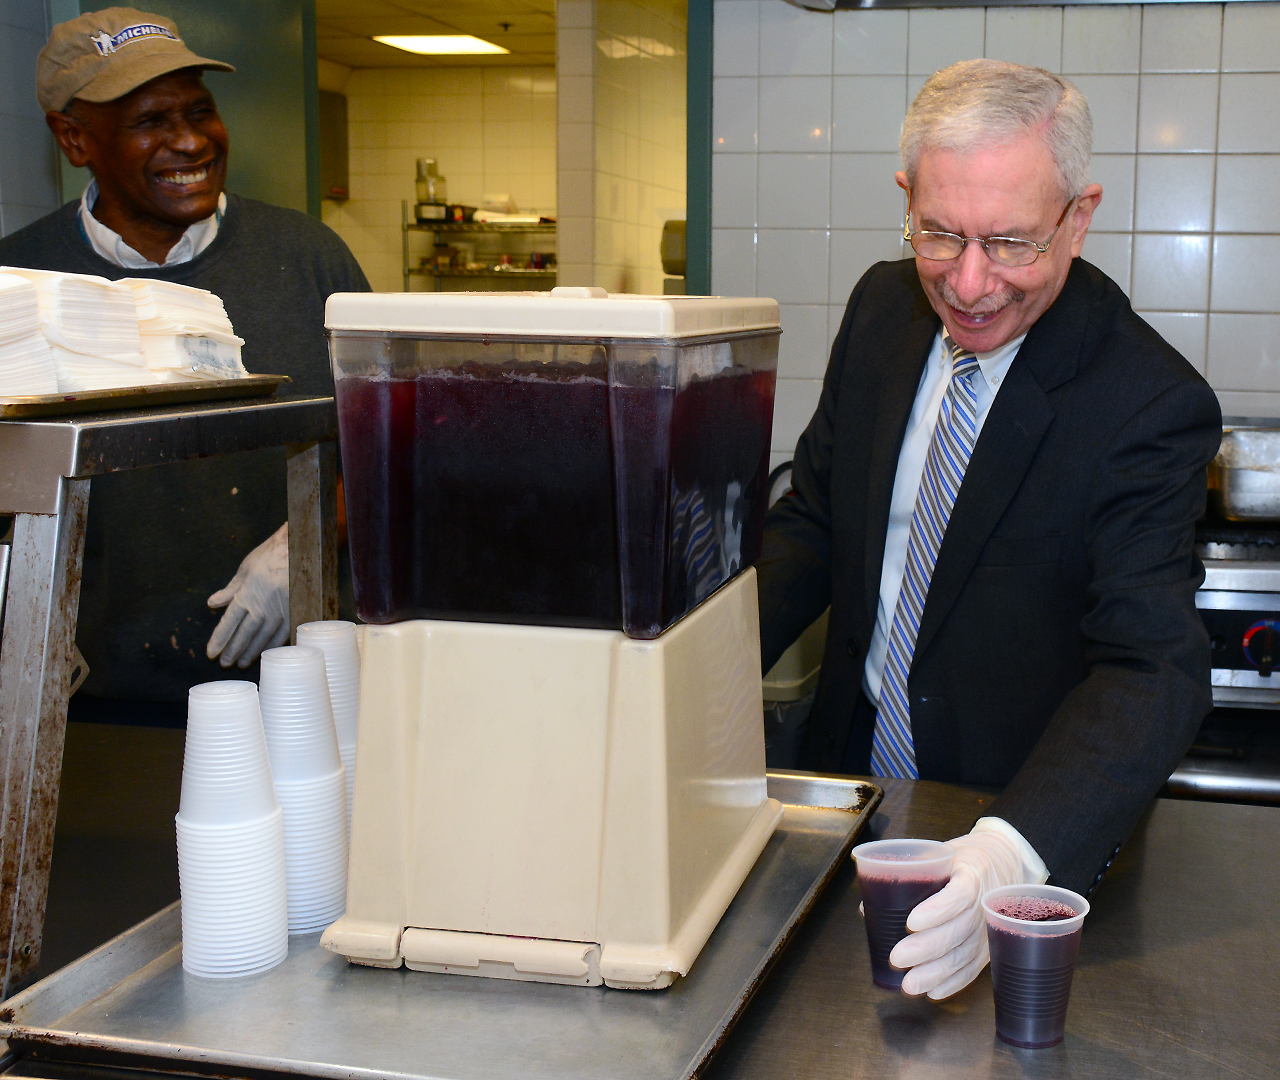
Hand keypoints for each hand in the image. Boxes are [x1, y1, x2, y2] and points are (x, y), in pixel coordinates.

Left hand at [206, 523, 288, 667]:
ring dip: (252, 652)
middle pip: (244, 635)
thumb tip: (212, 604)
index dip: (219, 640)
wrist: (298, 549)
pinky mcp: (294, 611)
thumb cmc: (269, 556)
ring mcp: (279, 611)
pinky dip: (273, 645)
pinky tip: (267, 653)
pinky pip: (282, 633)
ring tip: (242, 663)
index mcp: (246, 595)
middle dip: (233, 651)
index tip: (211, 653)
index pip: (228, 623)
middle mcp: (261, 607)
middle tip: (225, 664)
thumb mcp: (244, 569)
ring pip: (263, 638)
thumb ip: (229, 589)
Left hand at [888, 819, 1046, 999]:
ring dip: (935, 972)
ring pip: (962, 955)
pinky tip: (933, 992)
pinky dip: (952, 983)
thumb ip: (908, 877)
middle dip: (925, 948)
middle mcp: (984, 907)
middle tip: (897, 958)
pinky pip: (972, 969)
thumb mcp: (940, 854)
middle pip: (957, 931)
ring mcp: (987, 931)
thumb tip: (869, 908)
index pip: (958, 895)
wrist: (1006, 863)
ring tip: (909, 984)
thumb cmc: (964, 858)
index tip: (911, 921)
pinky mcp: (988, 949)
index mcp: (973, 876)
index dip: (936, 910)